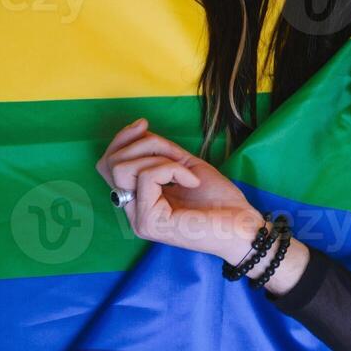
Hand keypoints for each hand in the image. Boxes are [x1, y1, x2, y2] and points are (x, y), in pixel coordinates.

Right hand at [95, 118, 266, 262]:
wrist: (243, 226)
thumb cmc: (221, 200)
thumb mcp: (186, 166)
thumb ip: (161, 152)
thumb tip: (139, 129)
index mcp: (139, 199)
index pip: (108, 165)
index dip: (122, 139)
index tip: (143, 124)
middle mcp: (133, 211)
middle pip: (111, 164)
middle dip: (142, 145)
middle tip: (175, 153)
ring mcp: (138, 219)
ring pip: (123, 168)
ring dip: (159, 157)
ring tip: (187, 171)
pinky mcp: (148, 222)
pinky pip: (147, 177)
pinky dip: (174, 169)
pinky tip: (192, 182)